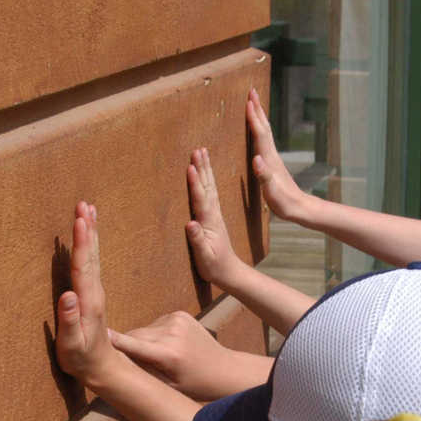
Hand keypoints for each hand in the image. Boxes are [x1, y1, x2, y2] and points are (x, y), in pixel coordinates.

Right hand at [55, 201, 125, 388]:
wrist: (103, 368)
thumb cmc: (82, 359)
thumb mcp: (72, 345)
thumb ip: (69, 321)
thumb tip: (68, 295)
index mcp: (88, 300)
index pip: (84, 265)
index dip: (81, 242)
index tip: (80, 219)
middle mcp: (95, 292)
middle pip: (91, 254)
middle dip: (87, 229)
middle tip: (84, 204)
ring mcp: (95, 292)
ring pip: (93, 256)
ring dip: (90, 233)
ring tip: (88, 211)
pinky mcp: (93, 295)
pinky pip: (91, 263)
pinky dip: (89, 246)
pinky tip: (87, 237)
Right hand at [110, 311, 256, 400]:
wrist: (222, 369)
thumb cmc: (193, 385)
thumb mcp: (166, 386)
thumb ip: (141, 372)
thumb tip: (113, 362)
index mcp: (169, 354)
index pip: (131, 344)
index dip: (112, 342)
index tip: (93, 338)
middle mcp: (172, 333)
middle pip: (134, 335)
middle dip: (127, 347)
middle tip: (122, 360)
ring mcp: (176, 320)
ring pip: (143, 330)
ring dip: (142, 341)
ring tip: (157, 357)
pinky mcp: (179, 313)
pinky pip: (155, 324)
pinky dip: (155, 334)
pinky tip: (167, 346)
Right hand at [185, 147, 245, 286]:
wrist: (229, 272)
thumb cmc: (214, 266)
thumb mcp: (204, 256)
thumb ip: (197, 240)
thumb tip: (190, 224)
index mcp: (209, 221)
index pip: (201, 198)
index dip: (195, 182)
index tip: (191, 166)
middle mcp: (213, 214)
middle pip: (207, 186)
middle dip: (202, 167)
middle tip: (198, 149)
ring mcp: (215, 214)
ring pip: (210, 187)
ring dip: (206, 169)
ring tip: (202, 153)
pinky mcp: (214, 217)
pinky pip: (210, 193)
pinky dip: (207, 180)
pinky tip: (205, 174)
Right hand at [247, 87, 307, 222]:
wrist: (300, 208)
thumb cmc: (285, 202)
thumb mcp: (272, 192)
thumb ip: (264, 176)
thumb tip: (256, 158)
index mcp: (269, 159)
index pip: (260, 133)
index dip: (254, 117)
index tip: (248, 100)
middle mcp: (272, 155)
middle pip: (264, 127)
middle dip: (257, 109)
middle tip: (252, 91)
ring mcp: (273, 158)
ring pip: (265, 132)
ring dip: (259, 116)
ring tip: (253, 104)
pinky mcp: (273, 164)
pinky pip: (264, 140)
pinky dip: (260, 130)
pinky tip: (258, 131)